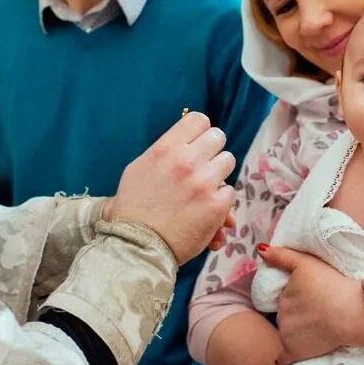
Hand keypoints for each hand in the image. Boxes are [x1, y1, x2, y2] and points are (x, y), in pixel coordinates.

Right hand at [108, 112, 235, 262]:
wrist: (136, 245)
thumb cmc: (134, 208)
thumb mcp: (139, 168)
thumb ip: (164, 151)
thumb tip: (188, 143)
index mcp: (166, 148)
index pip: (199, 120)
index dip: (200, 132)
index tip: (196, 144)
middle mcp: (186, 161)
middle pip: (218, 137)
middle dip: (212, 151)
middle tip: (202, 165)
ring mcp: (203, 182)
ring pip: (228, 161)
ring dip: (218, 173)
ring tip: (204, 187)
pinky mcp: (216, 205)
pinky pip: (230, 191)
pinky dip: (221, 201)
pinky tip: (204, 210)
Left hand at [258, 245, 363, 364]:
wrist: (352, 314)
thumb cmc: (333, 286)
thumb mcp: (306, 263)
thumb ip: (282, 256)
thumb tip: (259, 250)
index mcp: (283, 296)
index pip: (286, 298)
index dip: (299, 297)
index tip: (312, 298)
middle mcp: (281, 315)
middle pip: (287, 314)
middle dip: (298, 313)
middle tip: (319, 310)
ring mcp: (287, 334)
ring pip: (288, 332)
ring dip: (296, 330)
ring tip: (318, 326)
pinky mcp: (295, 351)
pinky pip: (283, 357)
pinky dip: (283, 358)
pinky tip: (283, 359)